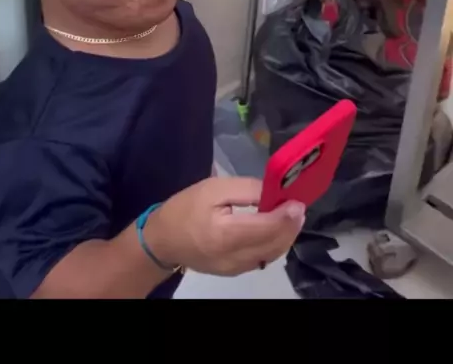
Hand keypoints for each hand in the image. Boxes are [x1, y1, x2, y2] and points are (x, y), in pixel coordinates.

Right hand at [144, 176, 304, 276]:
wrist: (163, 240)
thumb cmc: (186, 208)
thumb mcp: (214, 188)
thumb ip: (246, 189)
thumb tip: (273, 192)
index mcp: (225, 234)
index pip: (266, 227)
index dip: (286, 215)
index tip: (298, 200)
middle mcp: (234, 257)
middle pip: (275, 244)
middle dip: (291, 225)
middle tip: (298, 206)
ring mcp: (236, 269)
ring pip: (273, 254)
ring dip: (286, 235)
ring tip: (290, 215)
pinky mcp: (236, 272)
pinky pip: (263, 258)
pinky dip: (275, 243)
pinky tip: (276, 228)